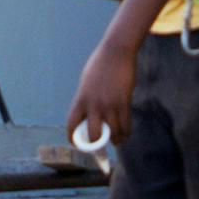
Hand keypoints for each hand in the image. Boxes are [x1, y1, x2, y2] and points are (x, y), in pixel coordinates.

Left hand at [66, 30, 141, 154]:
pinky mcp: (123, 101)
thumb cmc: (100, 64)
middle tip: (100, 146)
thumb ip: (86, 98)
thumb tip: (88, 112)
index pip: (72, 124)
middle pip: (93, 135)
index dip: (73, 138)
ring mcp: (109, 104)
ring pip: (113, 132)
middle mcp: (93, 104)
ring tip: (118, 141)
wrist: (116, 51)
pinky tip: (126, 133)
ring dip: (116, 140)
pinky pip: (125, 123)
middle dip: (97, 145)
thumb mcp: (86, 82)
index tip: (77, 143)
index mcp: (80, 99)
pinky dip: (126, 131)